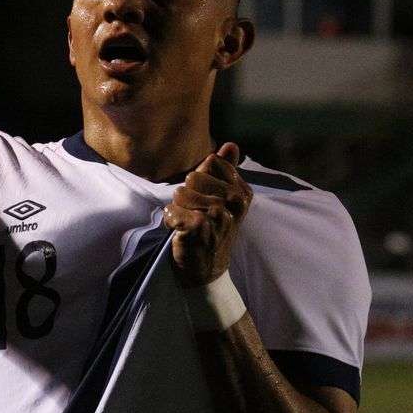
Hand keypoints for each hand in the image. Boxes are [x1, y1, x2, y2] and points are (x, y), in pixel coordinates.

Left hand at [164, 142, 251, 285]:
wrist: (206, 268)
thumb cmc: (212, 229)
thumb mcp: (222, 198)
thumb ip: (226, 170)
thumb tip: (232, 144)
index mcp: (242, 191)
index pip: (211, 162)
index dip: (200, 179)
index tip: (205, 199)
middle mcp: (235, 201)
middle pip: (193, 177)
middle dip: (186, 195)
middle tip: (194, 215)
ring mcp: (220, 214)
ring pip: (181, 193)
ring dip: (178, 210)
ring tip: (188, 225)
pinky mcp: (201, 226)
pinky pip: (172, 210)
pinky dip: (170, 221)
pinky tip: (180, 232)